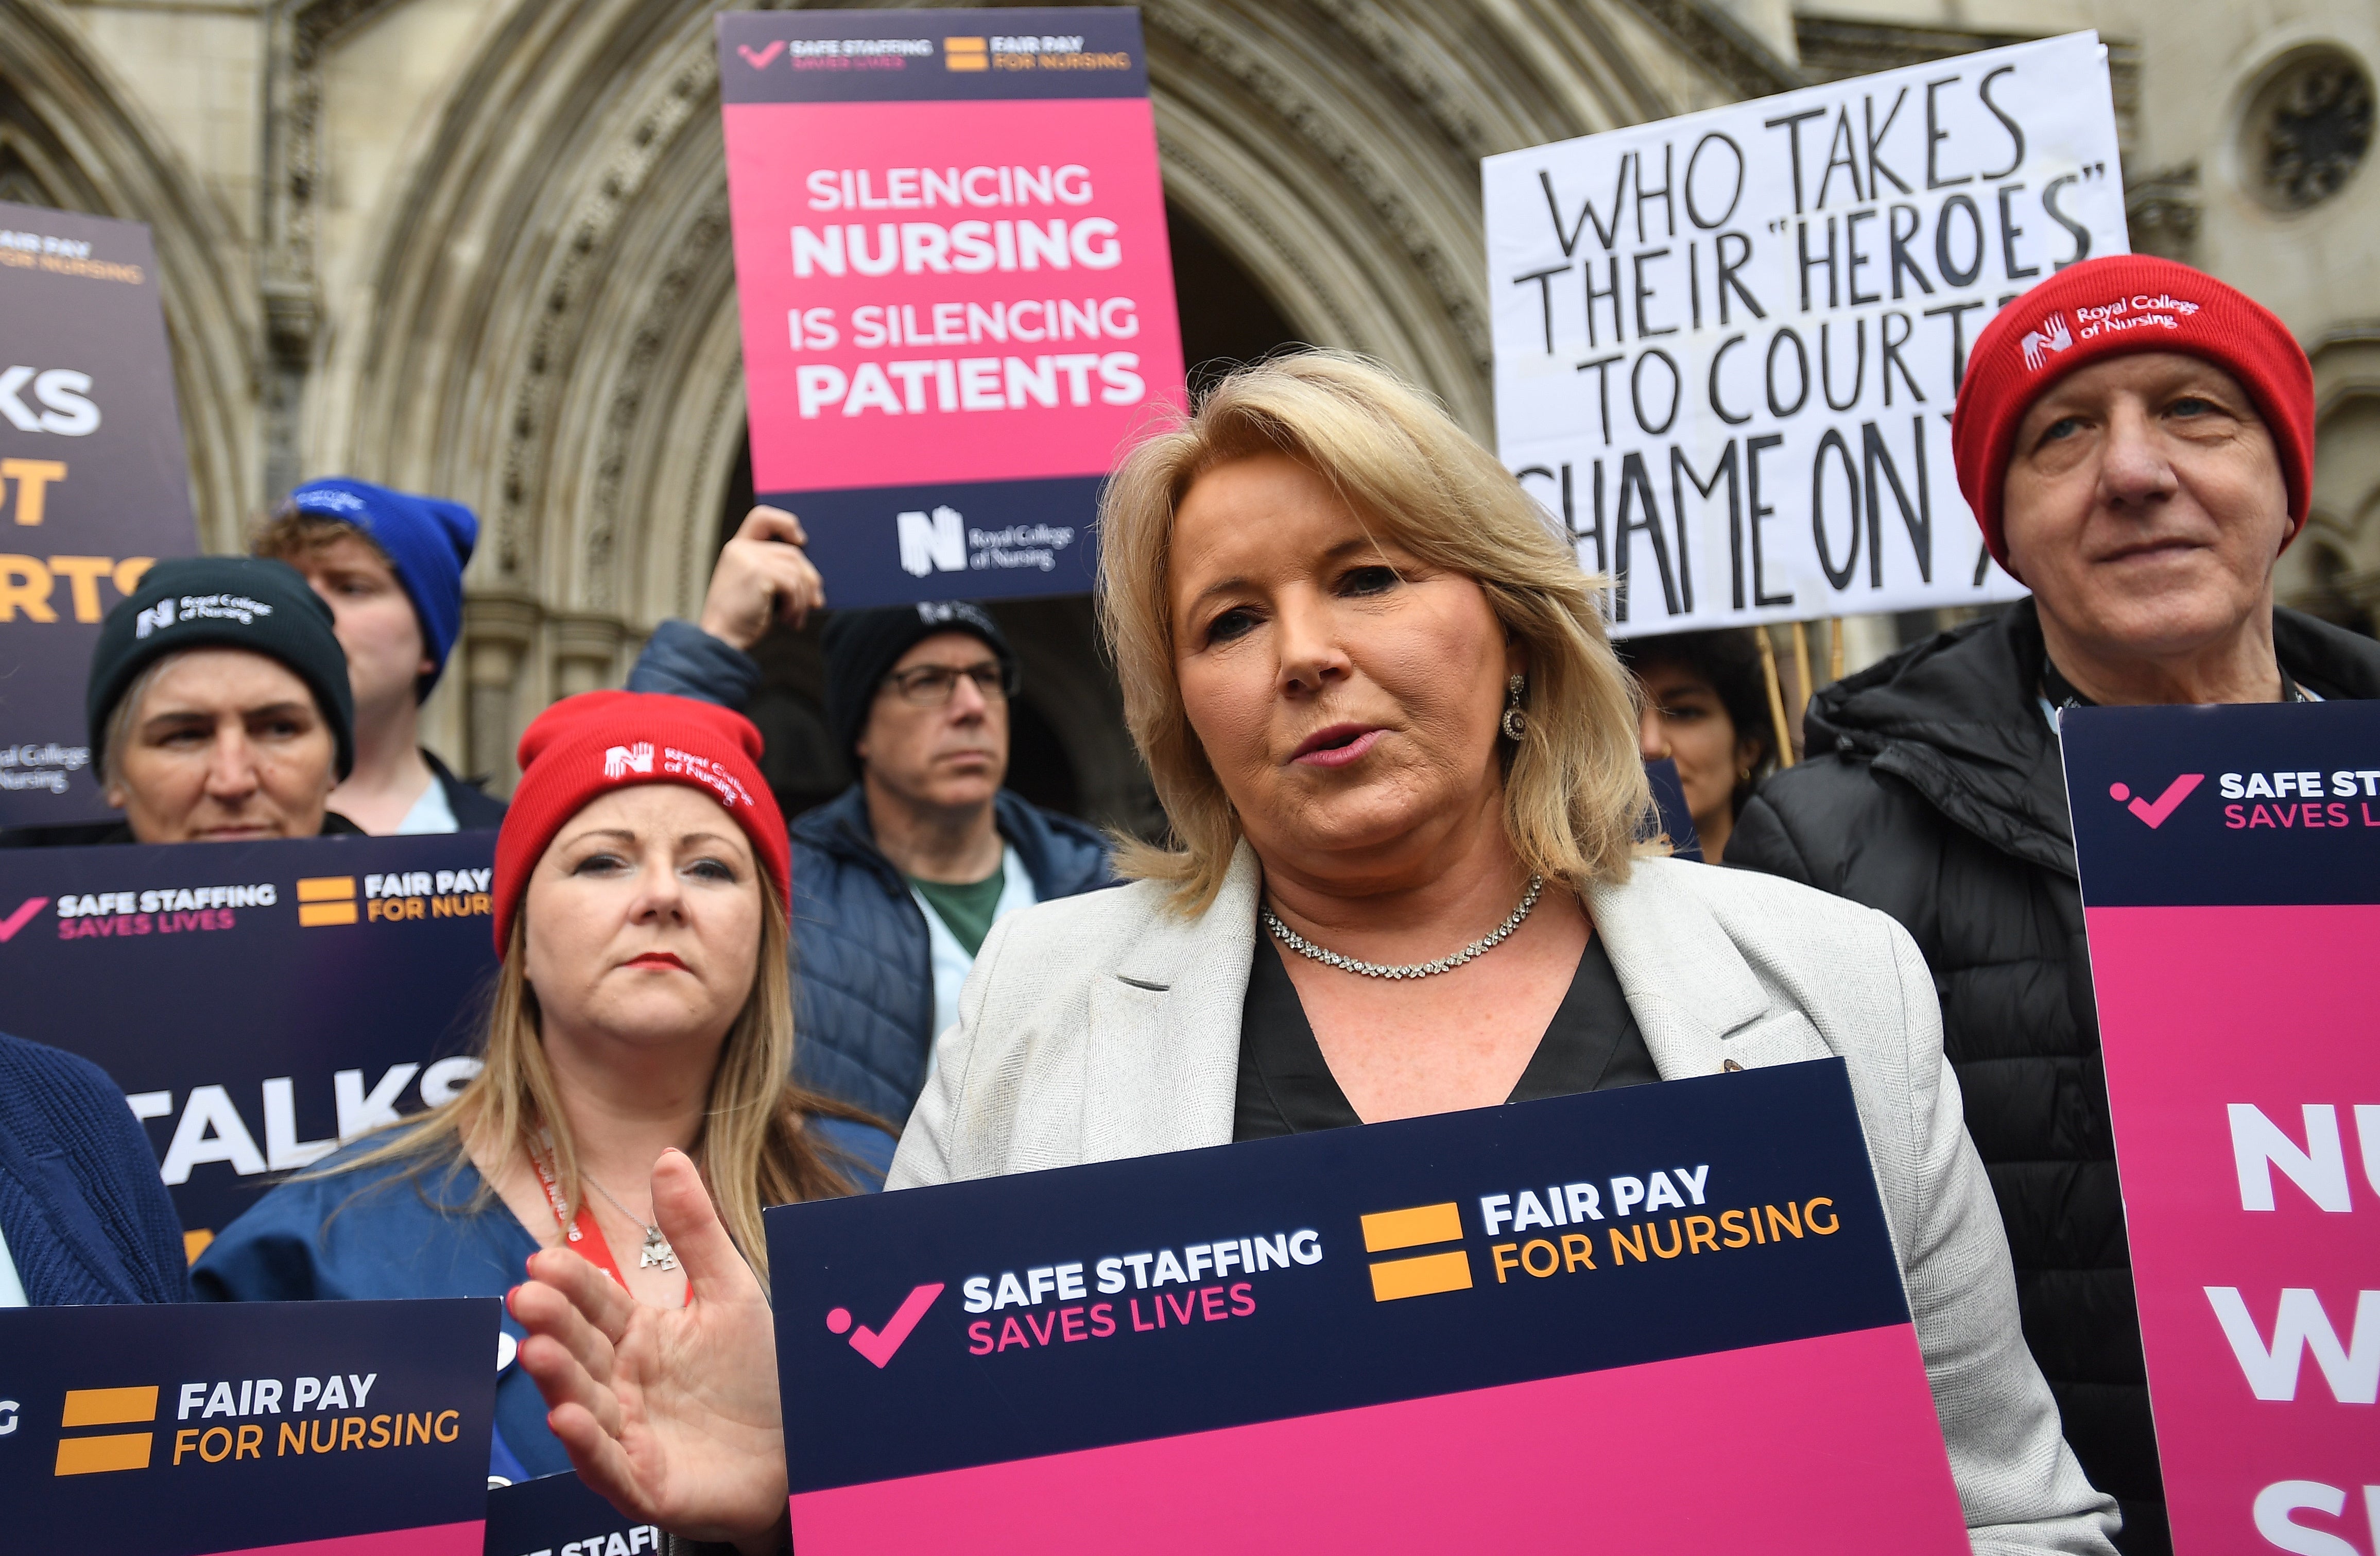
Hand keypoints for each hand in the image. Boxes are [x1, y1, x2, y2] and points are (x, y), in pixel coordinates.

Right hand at [508, 1149, 789, 1553]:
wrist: (799, 1451)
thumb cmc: (758, 1374)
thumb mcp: (730, 1293)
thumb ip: (695, 1232)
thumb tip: (667, 1155)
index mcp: (638, 1336)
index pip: (595, 1304)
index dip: (571, 1284)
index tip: (543, 1259)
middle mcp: (622, 1383)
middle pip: (580, 1350)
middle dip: (552, 1324)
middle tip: (526, 1297)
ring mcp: (627, 1435)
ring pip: (584, 1404)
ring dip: (559, 1379)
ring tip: (536, 1349)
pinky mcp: (643, 1484)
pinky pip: (608, 1465)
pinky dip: (587, 1446)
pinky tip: (567, 1420)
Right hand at [699, 506, 826, 649]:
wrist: (720, 640)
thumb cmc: (739, 620)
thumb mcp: (755, 589)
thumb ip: (775, 573)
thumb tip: (814, 579)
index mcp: (737, 549)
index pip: (762, 516)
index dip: (786, 523)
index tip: (801, 541)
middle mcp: (741, 549)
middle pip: (792, 553)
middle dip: (809, 580)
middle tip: (815, 603)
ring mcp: (748, 558)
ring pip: (796, 571)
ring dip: (803, 599)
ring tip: (795, 619)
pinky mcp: (758, 573)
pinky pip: (793, 585)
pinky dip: (797, 606)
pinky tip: (789, 621)